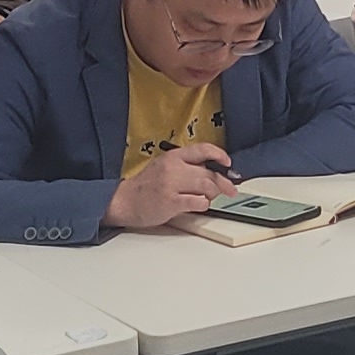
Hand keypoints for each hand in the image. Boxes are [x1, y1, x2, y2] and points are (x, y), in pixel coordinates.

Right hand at [105, 144, 237, 229]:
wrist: (124, 202)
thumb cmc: (146, 187)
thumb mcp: (164, 167)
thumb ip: (185, 166)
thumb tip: (212, 172)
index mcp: (173, 156)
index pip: (202, 149)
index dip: (220, 155)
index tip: (228, 163)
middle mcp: (173, 168)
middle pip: (209, 172)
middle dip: (223, 183)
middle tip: (230, 189)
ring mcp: (172, 184)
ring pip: (206, 186)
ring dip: (212, 194)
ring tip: (208, 198)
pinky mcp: (171, 202)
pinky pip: (198, 202)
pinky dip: (203, 204)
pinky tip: (198, 205)